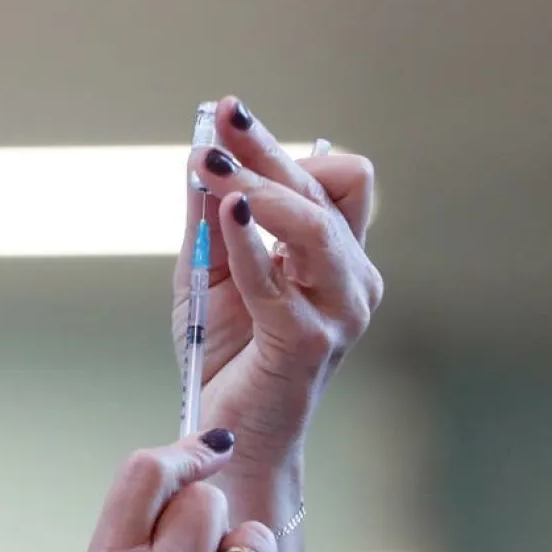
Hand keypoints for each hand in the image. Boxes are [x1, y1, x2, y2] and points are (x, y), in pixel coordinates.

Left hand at [175, 96, 381, 476]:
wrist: (230, 435)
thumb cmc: (229, 356)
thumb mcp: (211, 273)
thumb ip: (210, 220)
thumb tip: (201, 157)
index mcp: (335, 257)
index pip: (330, 179)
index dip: (278, 145)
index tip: (226, 116)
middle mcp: (350, 279)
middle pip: (325, 189)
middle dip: (265, 151)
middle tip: (218, 125)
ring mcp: (337, 311)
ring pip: (316, 224)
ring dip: (262, 188)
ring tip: (213, 167)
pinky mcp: (308, 341)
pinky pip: (275, 279)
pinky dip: (249, 240)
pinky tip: (228, 210)